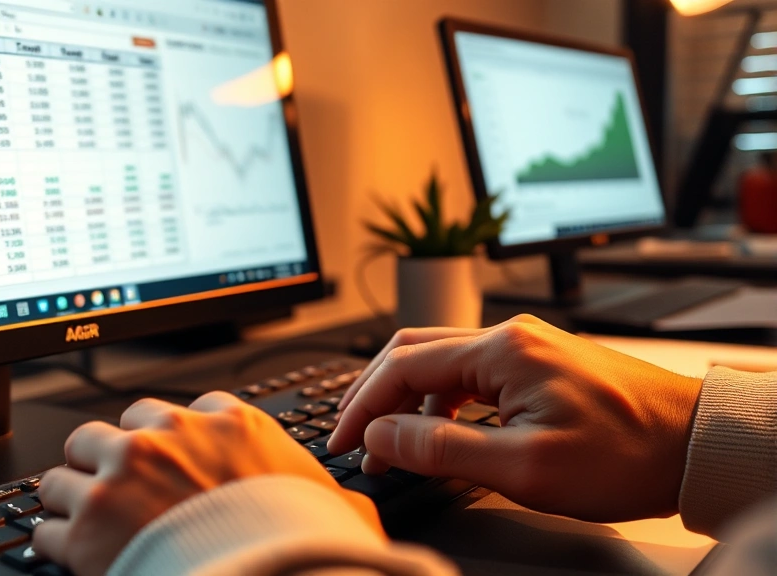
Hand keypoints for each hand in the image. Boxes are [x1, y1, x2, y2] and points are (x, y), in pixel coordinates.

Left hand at [33, 392, 382, 575]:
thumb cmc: (298, 545)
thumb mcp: (332, 508)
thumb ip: (328, 494)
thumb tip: (357, 509)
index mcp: (223, 424)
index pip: (176, 411)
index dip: (168, 440)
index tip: (169, 460)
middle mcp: (165, 439)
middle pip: (107, 431)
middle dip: (110, 460)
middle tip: (121, 491)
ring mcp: (119, 480)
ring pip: (63, 471)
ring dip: (73, 497)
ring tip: (88, 523)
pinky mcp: (85, 529)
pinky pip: (48, 527)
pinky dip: (59, 544)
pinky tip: (78, 558)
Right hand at [328, 315, 702, 522]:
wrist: (696, 443)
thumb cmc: (625, 453)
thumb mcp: (524, 465)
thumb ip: (441, 449)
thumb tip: (379, 436)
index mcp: (501, 350)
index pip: (402, 366)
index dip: (362, 406)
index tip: (343, 442)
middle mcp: (509, 336)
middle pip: (414, 352)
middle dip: (374, 394)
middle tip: (352, 435)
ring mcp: (525, 347)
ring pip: (442, 363)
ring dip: (408, 400)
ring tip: (393, 445)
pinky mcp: (538, 364)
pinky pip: (471, 374)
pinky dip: (442, 402)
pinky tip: (441, 433)